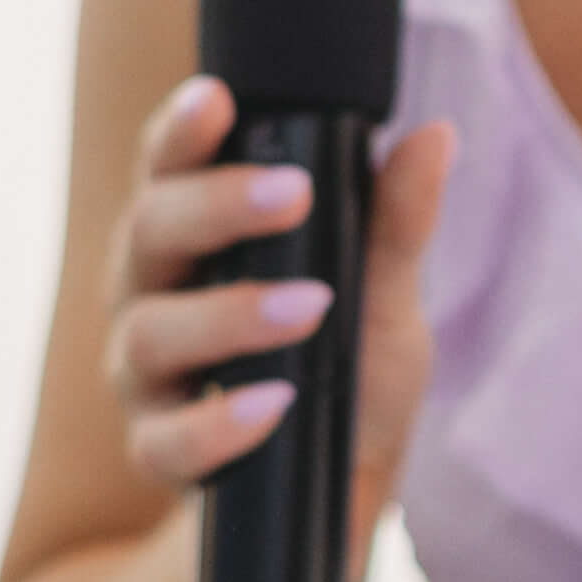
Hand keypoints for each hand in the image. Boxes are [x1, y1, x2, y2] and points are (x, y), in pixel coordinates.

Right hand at [103, 82, 457, 513]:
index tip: (217, 98)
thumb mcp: (384, 293)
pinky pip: (166, 439)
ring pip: (150, 333)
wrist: (346, 483)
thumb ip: (396, 221)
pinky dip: (217, 423)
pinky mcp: (158, 452)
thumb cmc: (351, 365)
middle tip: (296, 194)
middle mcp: (152, 293)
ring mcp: (147, 376)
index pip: (170, 167)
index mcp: (195, 235)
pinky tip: (271, 406)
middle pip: (149, 231)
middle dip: (218, 207)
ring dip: (230, 316)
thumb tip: (435, 137)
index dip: (181, 130)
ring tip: (308, 308)